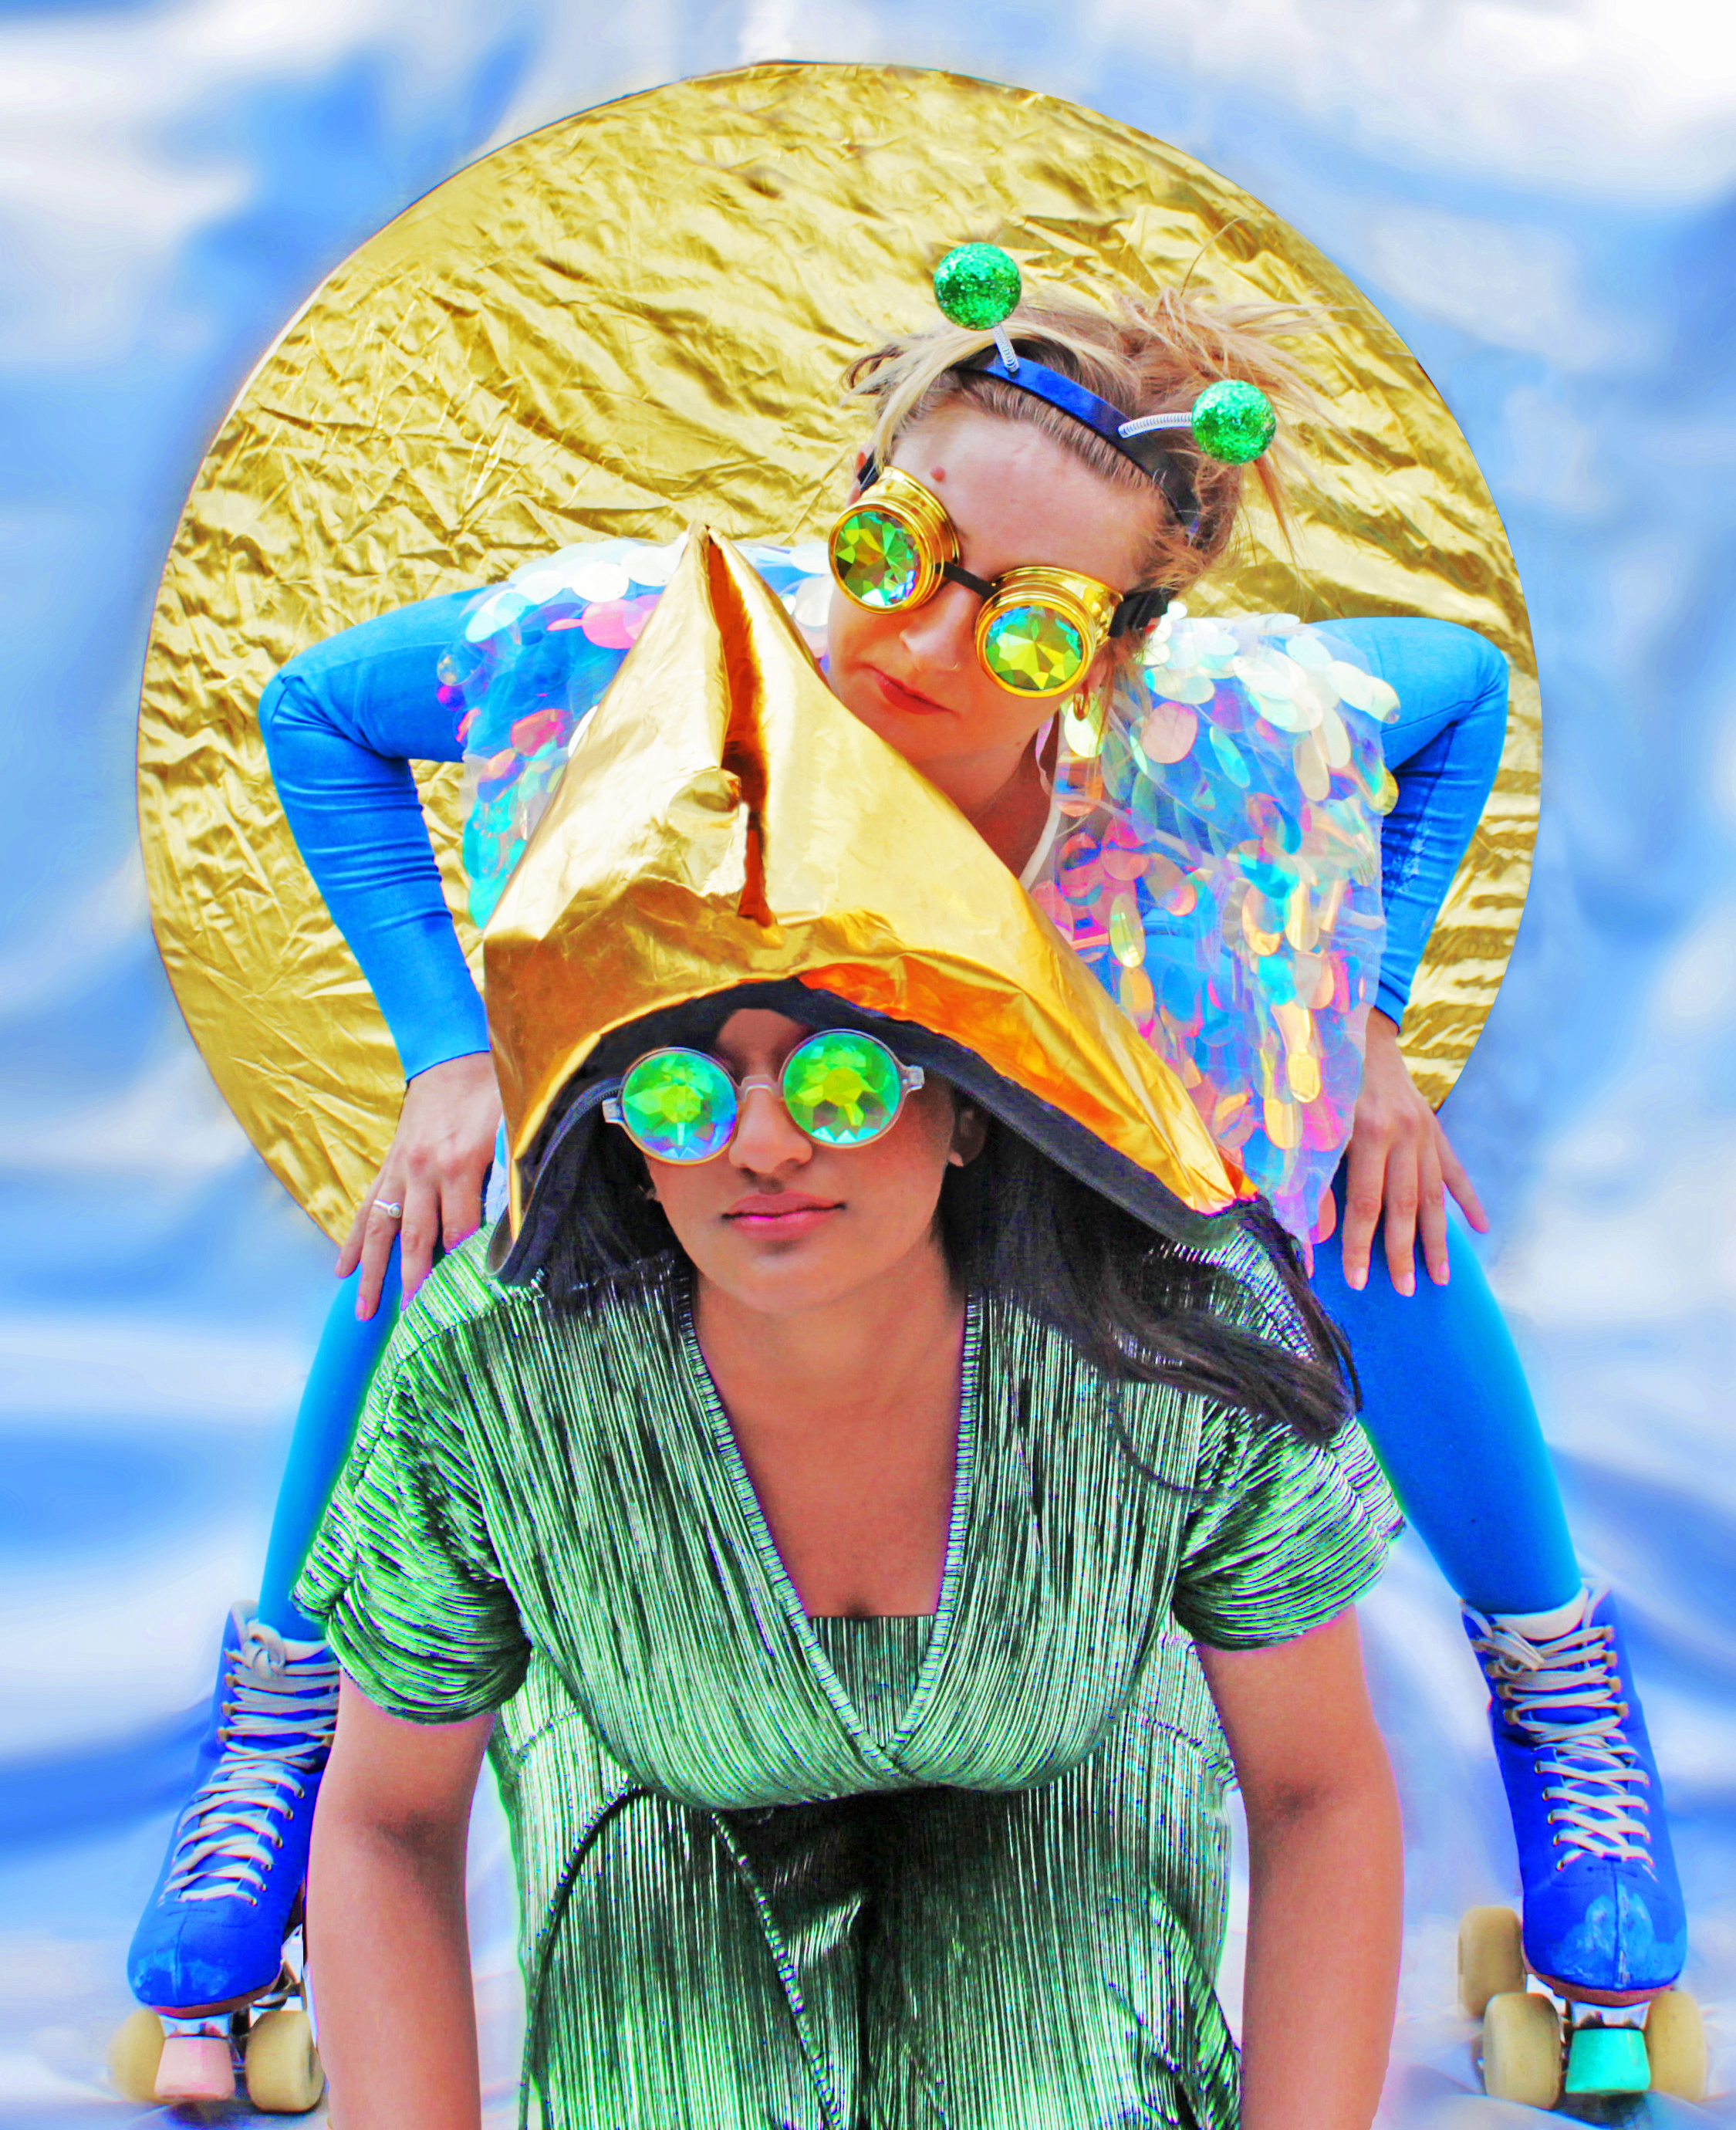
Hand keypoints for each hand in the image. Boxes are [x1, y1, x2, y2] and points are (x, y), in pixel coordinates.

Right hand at [338, 1052, 502, 1317]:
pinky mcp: (388, 1167)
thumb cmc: (491, 1094)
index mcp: (461, 1164)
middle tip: (410, 1324)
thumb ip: (514, 1172)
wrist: (452, 1057)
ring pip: (381, 1230)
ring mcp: (400, 1170)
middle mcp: (424, 1171)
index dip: (462, 1266)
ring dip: (372, 1273)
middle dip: (413, 1283)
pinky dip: (351, 1242)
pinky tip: (341, 1271)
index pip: (461, 1229)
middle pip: (417, 1238)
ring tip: (363, 1312)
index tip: (462, 1302)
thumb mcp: (513, 1128)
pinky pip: (365, 1210)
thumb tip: (522, 1221)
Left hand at [1316, 1010, 1488, 1294]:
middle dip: (1404, 1253)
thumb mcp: (1308, 1121)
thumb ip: (1312, 1172)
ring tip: (1441, 1278)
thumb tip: (1315, 1229)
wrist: (1355, 1028)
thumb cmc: (1321, 1078)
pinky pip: (1454, 1170)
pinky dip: (1468, 1200)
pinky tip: (1480, 1228)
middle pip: (1405, 1206)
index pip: (1364, 1204)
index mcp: (1368, 1133)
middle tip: (1405, 1291)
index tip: (1358, 1280)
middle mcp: (1404, 1134)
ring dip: (1437, 1239)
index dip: (1359, 1244)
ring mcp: (1424, 1132)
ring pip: (1434, 1196)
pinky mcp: (1434, 1128)